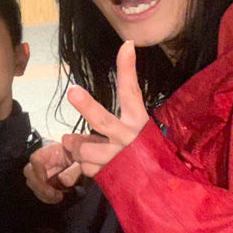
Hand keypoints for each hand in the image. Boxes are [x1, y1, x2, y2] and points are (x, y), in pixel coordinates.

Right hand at [24, 143, 81, 203]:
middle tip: (53, 194)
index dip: (37, 171)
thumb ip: (74, 171)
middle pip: (29, 172)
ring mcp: (43, 172)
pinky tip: (56, 197)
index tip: (45, 181)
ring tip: (58, 196)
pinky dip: (46, 197)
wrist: (86, 162)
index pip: (35, 159)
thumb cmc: (83, 160)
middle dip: (39, 186)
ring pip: (32, 183)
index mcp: (51, 152)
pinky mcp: (46, 182)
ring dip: (43, 193)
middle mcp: (43, 162)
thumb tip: (64, 181)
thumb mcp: (81, 163)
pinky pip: (39, 191)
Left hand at [63, 41, 148, 176]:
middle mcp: (130, 138)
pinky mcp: (112, 176)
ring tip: (85, 148)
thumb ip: (105, 125)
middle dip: (87, 106)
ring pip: (84, 149)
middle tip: (73, 91)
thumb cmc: (142, 152)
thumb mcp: (132, 129)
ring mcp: (120, 158)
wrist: (163, 187)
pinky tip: (100, 165)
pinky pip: (86, 167)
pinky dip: (87, 165)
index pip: (131, 91)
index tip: (127, 45)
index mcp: (138, 122)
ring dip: (79, 148)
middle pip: (103, 120)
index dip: (127, 68)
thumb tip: (69, 133)